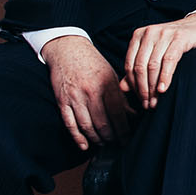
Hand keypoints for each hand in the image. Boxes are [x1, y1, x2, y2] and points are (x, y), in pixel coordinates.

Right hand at [42, 35, 130, 150]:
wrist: (67, 49)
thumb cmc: (92, 62)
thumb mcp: (111, 75)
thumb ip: (121, 96)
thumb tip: (133, 114)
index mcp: (107, 85)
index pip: (118, 114)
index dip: (123, 130)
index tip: (127, 139)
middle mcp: (91, 92)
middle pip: (103, 123)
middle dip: (111, 137)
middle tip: (116, 143)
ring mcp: (75, 97)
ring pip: (87, 126)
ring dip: (96, 139)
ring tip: (103, 143)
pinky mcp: (62, 101)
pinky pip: (70, 124)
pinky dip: (77, 137)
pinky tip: (85, 145)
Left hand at [120, 10, 195, 109]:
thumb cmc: (176, 43)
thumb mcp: (155, 53)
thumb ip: (138, 69)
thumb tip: (123, 88)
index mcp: (139, 35)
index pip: (129, 65)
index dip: (133, 85)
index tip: (140, 100)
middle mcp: (149, 32)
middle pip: (140, 66)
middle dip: (143, 89)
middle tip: (148, 104)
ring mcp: (164, 34)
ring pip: (153, 65)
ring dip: (153, 87)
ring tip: (156, 101)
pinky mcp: (180, 38)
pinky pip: (169, 60)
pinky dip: (165, 77)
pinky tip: (163, 89)